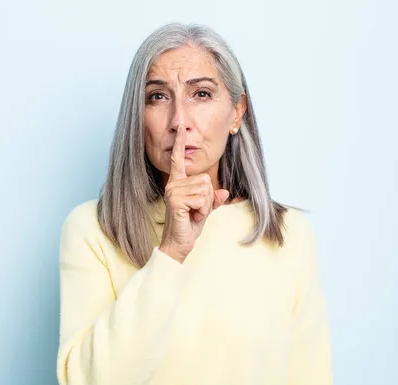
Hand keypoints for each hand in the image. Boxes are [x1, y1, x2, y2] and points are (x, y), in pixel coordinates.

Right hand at [158, 125, 229, 262]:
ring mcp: (173, 191)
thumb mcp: (205, 210)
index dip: (181, 144)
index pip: (178, 159)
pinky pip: (202, 199)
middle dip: (208, 199)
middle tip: (196, 211)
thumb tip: (224, 191)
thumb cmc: (189, 226)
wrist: (179, 244)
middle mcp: (173, 184)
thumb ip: (213, 199)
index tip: (181, 127)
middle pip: (205, 180)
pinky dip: (202, 210)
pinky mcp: (176, 200)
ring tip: (193, 214)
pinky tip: (192, 217)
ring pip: (205, 190)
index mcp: (177, 183)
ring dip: (205, 206)